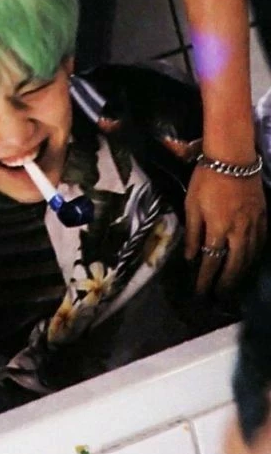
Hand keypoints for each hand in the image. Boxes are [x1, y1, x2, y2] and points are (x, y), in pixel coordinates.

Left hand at [184, 166, 266, 293]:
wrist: (234, 157)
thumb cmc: (206, 179)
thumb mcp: (191, 205)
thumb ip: (192, 233)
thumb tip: (190, 257)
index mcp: (218, 229)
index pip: (211, 262)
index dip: (206, 280)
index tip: (201, 293)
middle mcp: (239, 231)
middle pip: (235, 265)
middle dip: (227, 283)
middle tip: (221, 296)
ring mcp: (254, 224)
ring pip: (251, 256)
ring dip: (242, 273)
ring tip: (234, 284)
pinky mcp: (264, 216)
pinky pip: (261, 243)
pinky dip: (255, 256)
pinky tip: (250, 262)